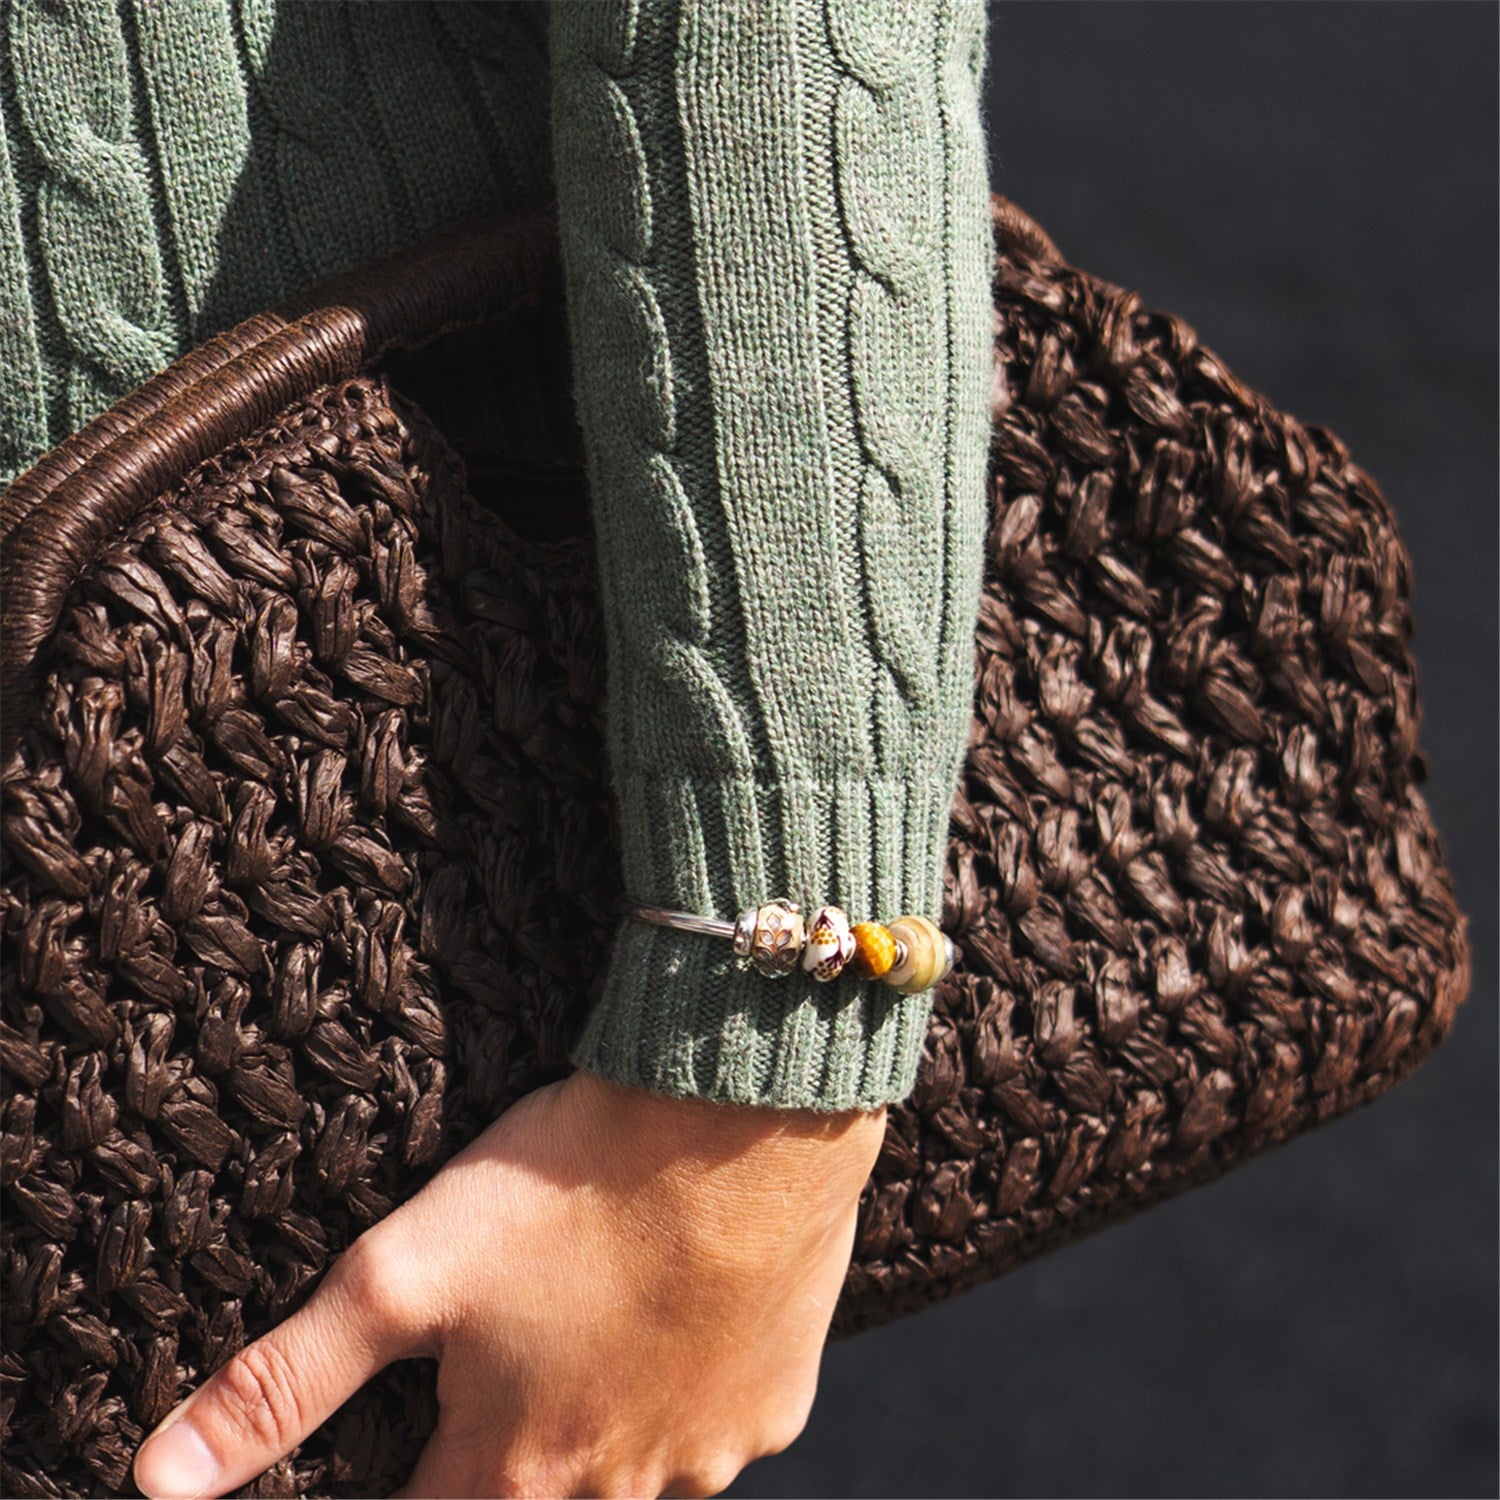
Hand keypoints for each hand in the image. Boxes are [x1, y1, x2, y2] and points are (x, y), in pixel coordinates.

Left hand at [130, 1066, 887, 1497]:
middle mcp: (618, 1486)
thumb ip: (285, 1383)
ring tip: (595, 1334)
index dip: (414, 1494)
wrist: (738, 1114)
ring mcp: (711, 1449)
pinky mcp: (779, 1399)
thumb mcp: (403, 1274)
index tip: (423, 1454)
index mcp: (517, 1469)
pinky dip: (694, 1391)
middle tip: (517, 1360)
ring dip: (608, 1430)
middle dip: (515, 1457)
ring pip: (642, 1473)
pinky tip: (683, 1313)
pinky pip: (725, 1425)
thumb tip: (156, 1483)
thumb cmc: (567, 1186)